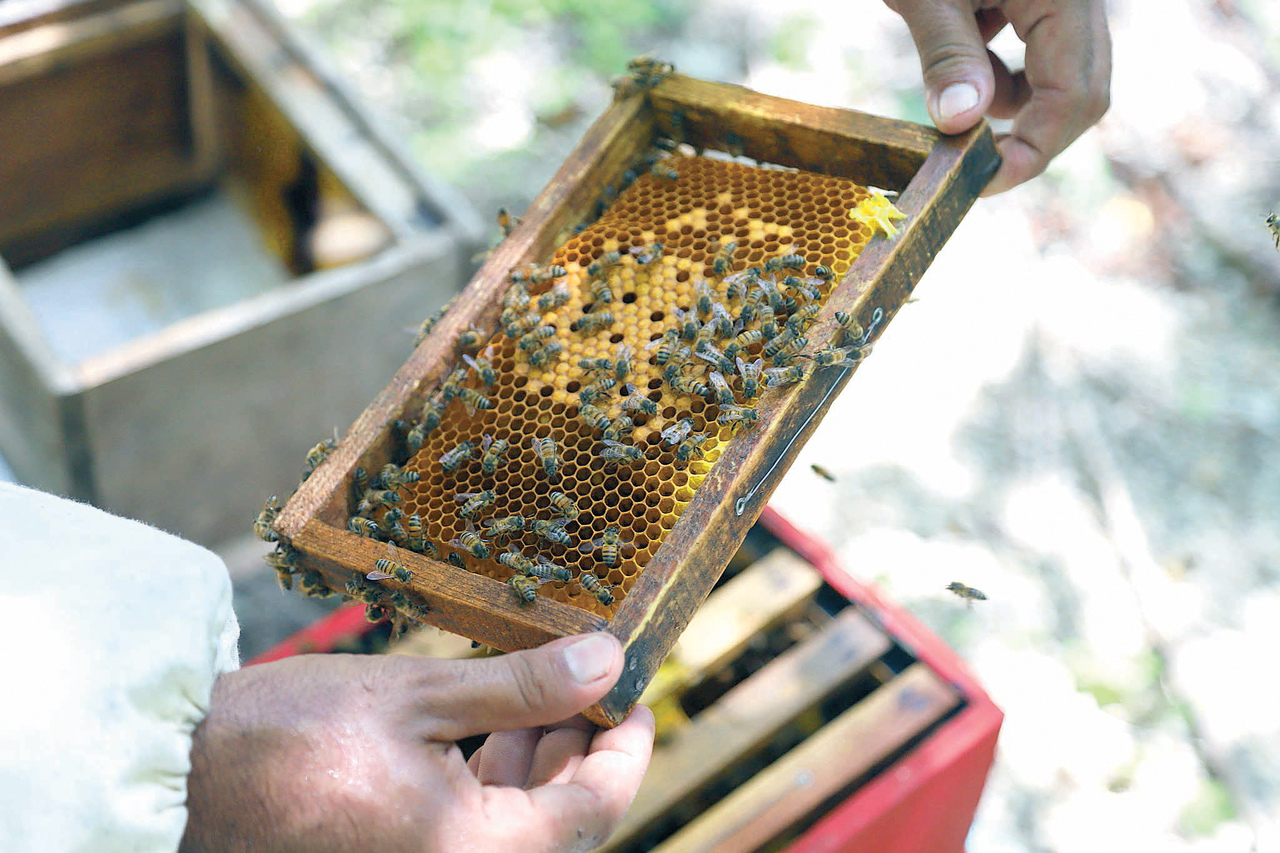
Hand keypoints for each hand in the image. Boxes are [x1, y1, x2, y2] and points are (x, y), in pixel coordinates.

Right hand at [181, 633, 654, 852]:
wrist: (181, 777)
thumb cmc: (290, 735)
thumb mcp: (420, 696)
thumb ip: (523, 686)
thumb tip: (606, 660)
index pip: (594, 810)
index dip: (626, 748)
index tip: (637, 694)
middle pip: (558, 821)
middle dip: (582, 748)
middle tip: (593, 682)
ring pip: (515, 824)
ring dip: (538, 760)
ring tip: (545, 695)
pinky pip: (470, 827)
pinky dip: (492, 777)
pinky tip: (491, 724)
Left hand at [884, 0, 1110, 194]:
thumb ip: (947, 55)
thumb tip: (962, 124)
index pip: (1072, 94)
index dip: (1031, 150)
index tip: (981, 183)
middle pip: (1082, 93)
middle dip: (1030, 137)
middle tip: (972, 165)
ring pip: (1061, 76)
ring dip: (1011, 104)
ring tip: (953, 96)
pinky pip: (1040, 50)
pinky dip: (1001, 71)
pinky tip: (963, 51)